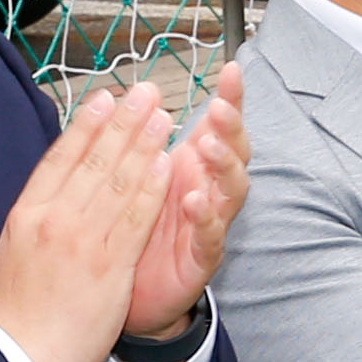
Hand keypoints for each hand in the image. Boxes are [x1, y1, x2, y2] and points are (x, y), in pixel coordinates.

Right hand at [0, 80, 177, 361]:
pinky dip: (152, 188)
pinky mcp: (109, 265)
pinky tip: (167, 164)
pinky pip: (135, 219)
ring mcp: (82, 241)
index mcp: (27, 213)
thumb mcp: (14, 246)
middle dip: (123, 123)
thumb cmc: (20, 305)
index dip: (85, 125)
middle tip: (145, 93)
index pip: (60, 158)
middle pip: (94, 161)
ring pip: (119, 183)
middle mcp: (54, 220)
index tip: (105, 98)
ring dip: (144, 145)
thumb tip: (55, 176)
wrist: (25, 355)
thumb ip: (37, 210)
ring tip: (163, 117)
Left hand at [121, 60, 248, 354]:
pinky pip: (211, 235)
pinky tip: (196, 201)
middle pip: (235, 152)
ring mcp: (210, 223)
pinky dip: (206, 217)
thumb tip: (138, 94)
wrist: (126, 292)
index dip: (231, 98)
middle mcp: (208, 189)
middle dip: (231, 128)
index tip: (232, 69)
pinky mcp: (202, 256)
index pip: (219, 125)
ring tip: (209, 147)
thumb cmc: (133, 229)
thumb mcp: (136, 176)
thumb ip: (141, 140)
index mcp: (193, 165)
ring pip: (231, 190)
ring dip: (223, 166)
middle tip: (220, 108)